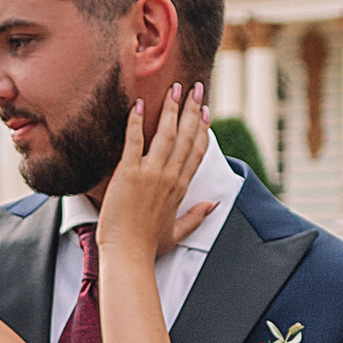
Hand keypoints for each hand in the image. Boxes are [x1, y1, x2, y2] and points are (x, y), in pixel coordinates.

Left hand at [95, 85, 217, 271]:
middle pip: (185, 136)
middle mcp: (170, 176)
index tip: (205, 110)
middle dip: (191, 109)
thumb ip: (197, 216)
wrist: (128, 254)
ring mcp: (150, 173)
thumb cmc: (148, 246)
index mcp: (181, 187)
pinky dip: (136, 121)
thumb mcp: (178, 232)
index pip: (197, 150)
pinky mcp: (129, 173)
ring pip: (165, 133)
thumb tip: (214, 204)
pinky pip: (134, 141)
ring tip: (174, 88)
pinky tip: (139, 104)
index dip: (202, 127)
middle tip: (194, 87)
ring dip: (171, 109)